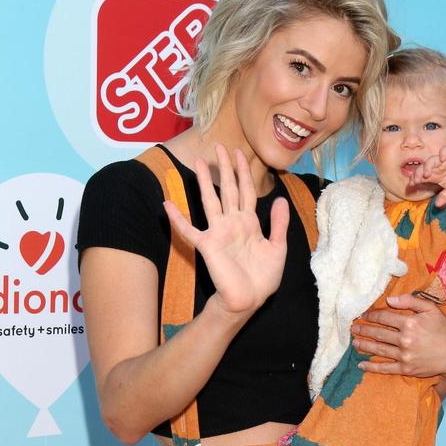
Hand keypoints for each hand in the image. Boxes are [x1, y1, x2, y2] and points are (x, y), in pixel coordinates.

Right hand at [163, 144, 288, 315]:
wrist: (249, 299)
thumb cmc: (263, 278)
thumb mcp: (278, 248)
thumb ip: (278, 224)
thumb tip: (278, 199)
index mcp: (250, 223)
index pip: (247, 191)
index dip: (244, 173)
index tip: (240, 153)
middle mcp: (233, 223)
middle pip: (228, 189)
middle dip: (225, 168)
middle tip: (220, 146)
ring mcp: (218, 232)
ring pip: (210, 200)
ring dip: (204, 181)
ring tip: (199, 162)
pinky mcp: (207, 245)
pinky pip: (189, 230)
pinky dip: (177, 218)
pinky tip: (167, 204)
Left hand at [352, 293, 445, 377]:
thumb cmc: (444, 329)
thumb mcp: (431, 309)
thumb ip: (410, 301)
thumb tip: (389, 299)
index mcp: (410, 323)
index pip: (384, 318)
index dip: (371, 316)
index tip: (363, 315)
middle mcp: (405, 339)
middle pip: (378, 334)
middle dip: (364, 330)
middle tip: (353, 328)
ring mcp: (405, 355)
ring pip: (378, 350)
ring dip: (364, 346)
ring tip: (354, 343)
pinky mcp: (406, 369)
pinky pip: (385, 368)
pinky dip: (372, 367)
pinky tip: (361, 365)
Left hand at [410, 147, 445, 207]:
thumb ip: (444, 197)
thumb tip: (437, 205)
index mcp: (434, 175)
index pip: (421, 175)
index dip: (415, 178)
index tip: (412, 185)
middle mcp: (437, 167)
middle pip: (424, 167)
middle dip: (418, 173)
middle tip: (416, 180)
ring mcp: (444, 160)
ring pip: (432, 159)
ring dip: (428, 165)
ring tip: (427, 173)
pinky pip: (445, 150)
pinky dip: (442, 153)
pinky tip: (441, 159)